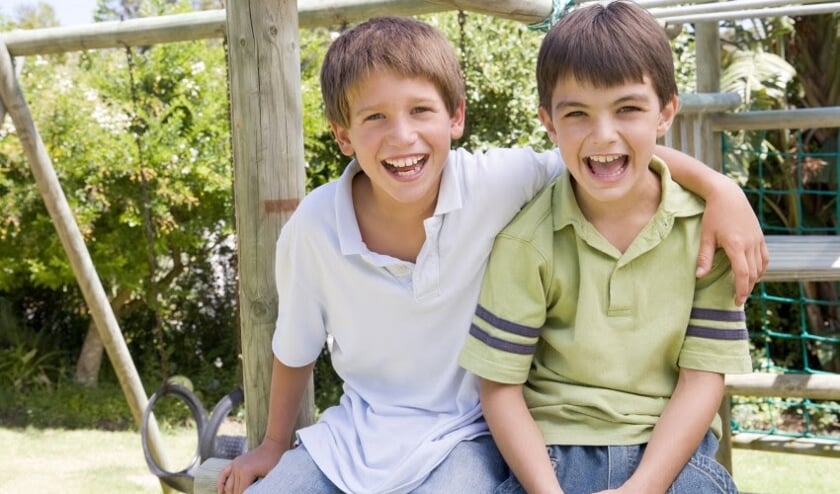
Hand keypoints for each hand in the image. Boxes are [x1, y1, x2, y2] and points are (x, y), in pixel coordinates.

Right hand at [217, 443, 283, 493]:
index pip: (241, 492)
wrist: (273, 445)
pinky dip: (220, 483)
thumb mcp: (269, 476)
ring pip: (228, 485)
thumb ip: (258, 488)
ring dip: (230, 493)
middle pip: (234, 490)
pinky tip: (220, 492)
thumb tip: (251, 493)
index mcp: (246, 472)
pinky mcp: (234, 462)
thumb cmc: (275, 461)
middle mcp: (238, 468)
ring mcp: (235, 464)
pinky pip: (223, 474)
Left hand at [697, 179, 767, 304]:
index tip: (737, 301)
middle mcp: (750, 244)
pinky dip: (761, 269)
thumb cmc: (713, 215)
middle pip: (753, 274)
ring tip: (744, 289)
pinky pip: (765, 258)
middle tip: (739, 299)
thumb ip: (704, 257)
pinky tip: (754, 275)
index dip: (741, 289)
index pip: (742, 274)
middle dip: (747, 289)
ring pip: (761, 267)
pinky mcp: (760, 236)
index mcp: (736, 245)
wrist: (728, 195)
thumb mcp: (706, 236)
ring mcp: (757, 240)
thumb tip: (699, 276)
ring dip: (754, 280)